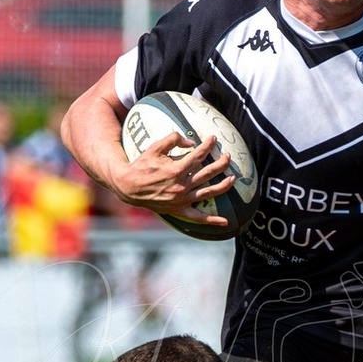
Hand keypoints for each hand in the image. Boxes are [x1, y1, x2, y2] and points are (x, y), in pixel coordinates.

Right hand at [114, 129, 235, 226]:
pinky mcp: (179, 210)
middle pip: (208, 173)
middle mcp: (181, 185)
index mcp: (176, 170)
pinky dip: (212, 220)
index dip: (208, 145)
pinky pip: (198, 217)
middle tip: (227, 156)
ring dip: (223, 185)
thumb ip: (173, 139)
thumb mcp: (155, 147)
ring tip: (233, 178)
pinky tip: (225, 222)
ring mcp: (181, 199)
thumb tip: (191, 142)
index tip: (214, 139)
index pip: (198, 155)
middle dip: (221, 163)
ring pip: (208, 193)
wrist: (129, 186)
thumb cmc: (142, 165)